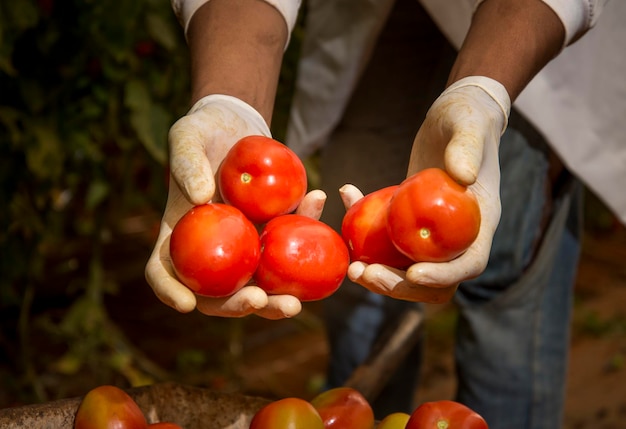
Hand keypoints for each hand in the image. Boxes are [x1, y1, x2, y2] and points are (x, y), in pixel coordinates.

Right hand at [145, 94, 325, 318]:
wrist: (236, 126)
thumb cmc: (203, 131)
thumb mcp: (188, 135)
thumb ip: (187, 162)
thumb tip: (200, 198)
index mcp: (179, 234)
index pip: (164, 270)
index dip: (170, 291)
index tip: (187, 303)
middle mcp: (211, 249)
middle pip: (217, 291)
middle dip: (237, 305)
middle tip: (259, 301)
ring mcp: (245, 246)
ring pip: (258, 282)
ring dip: (275, 299)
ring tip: (295, 303)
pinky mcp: (273, 233)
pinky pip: (291, 243)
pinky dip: (307, 228)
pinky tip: (318, 200)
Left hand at [346, 76, 510, 302]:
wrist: (453, 116)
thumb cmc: (466, 117)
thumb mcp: (467, 124)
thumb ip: (467, 147)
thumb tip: (464, 176)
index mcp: (480, 222)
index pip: (468, 263)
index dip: (443, 275)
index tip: (413, 274)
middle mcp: (457, 235)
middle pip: (433, 280)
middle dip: (399, 285)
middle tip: (364, 273)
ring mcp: (431, 232)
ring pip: (405, 269)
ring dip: (379, 274)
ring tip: (352, 266)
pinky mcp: (408, 222)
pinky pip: (386, 242)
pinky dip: (364, 232)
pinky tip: (347, 196)